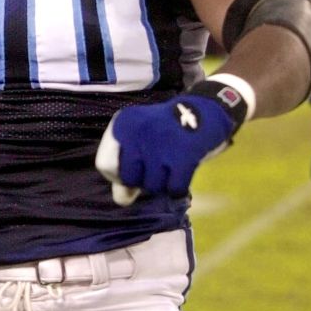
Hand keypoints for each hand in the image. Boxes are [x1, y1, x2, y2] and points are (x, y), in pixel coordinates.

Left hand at [95, 81, 248, 204]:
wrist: (205, 110)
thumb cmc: (167, 131)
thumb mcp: (141, 142)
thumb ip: (126, 169)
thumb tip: (122, 200)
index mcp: (122, 125)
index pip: (104, 165)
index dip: (120, 174)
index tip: (136, 165)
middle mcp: (137, 131)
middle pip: (129, 178)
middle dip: (143, 179)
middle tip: (157, 165)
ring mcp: (160, 143)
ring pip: (152, 186)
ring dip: (163, 183)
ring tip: (172, 165)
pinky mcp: (184, 155)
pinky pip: (174, 188)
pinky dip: (179, 187)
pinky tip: (183, 172)